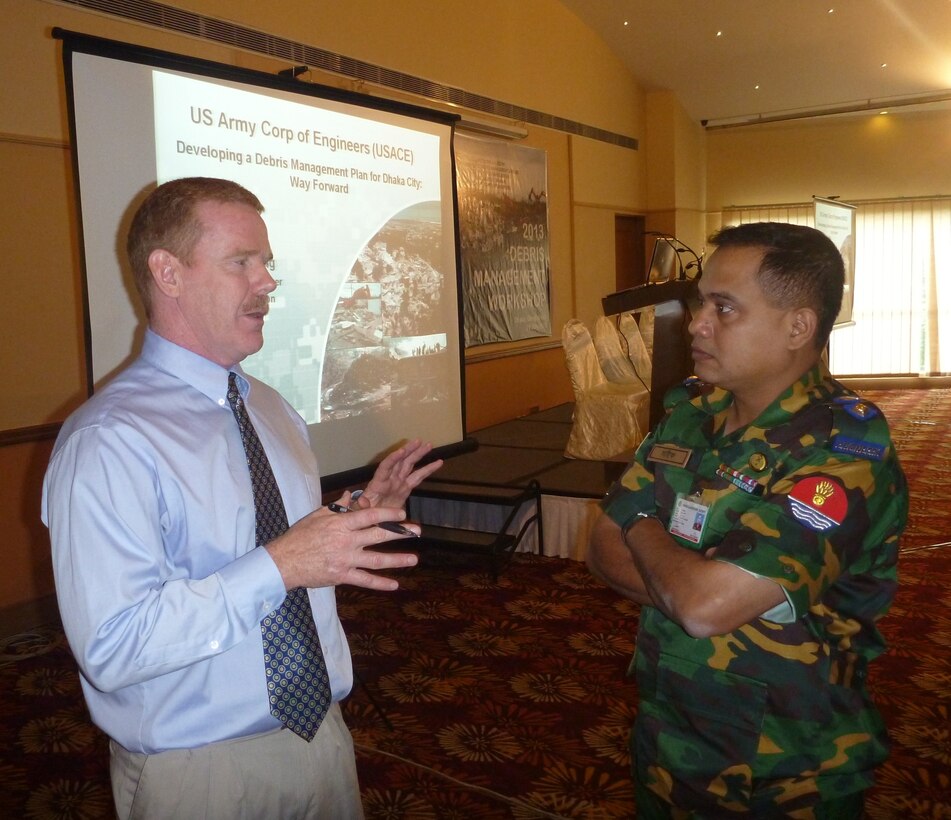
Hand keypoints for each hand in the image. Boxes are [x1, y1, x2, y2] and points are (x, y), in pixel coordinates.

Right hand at [265, 504, 419, 591]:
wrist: (284, 561)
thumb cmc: (300, 535)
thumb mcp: (317, 515)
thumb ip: (337, 506)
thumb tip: (352, 494)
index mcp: (341, 523)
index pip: (369, 515)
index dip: (388, 513)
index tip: (402, 513)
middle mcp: (346, 541)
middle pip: (378, 535)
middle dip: (400, 533)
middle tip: (417, 531)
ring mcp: (345, 559)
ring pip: (376, 559)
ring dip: (397, 559)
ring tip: (414, 558)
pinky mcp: (342, 576)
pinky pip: (365, 580)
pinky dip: (380, 583)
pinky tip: (395, 584)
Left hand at [357, 439, 442, 509]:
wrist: (371, 518)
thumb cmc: (365, 512)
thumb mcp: (362, 510)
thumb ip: (362, 505)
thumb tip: (362, 501)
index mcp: (378, 483)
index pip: (385, 467)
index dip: (393, 459)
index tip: (402, 451)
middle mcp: (390, 478)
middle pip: (400, 462)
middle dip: (409, 451)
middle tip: (419, 441)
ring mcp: (399, 481)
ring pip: (409, 465)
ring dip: (418, 454)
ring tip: (429, 445)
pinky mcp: (406, 487)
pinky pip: (418, 476)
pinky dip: (428, 469)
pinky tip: (438, 463)